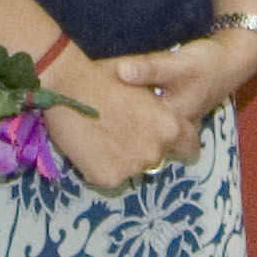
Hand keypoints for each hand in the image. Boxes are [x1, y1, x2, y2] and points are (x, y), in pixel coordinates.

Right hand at [41, 50, 187, 195]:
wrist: (66, 86)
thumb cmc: (103, 78)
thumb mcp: (141, 89)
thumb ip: (157, 112)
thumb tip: (159, 120)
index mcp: (170, 127)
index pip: (190, 147)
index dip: (177, 144)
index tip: (165, 140)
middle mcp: (156, 152)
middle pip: (157, 160)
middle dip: (143, 150)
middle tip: (121, 133)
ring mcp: (132, 168)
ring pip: (132, 169)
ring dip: (121, 159)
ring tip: (100, 137)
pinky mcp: (108, 178)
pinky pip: (109, 177)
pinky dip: (100, 166)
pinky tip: (88, 147)